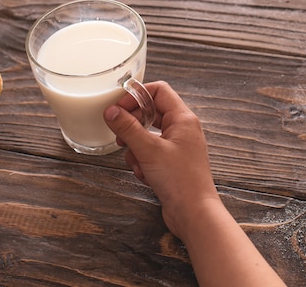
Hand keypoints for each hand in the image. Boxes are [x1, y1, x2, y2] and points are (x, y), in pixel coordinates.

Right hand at [103, 81, 218, 239]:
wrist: (194, 214)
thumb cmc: (180, 181)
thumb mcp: (148, 150)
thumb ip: (128, 128)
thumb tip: (111, 111)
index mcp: (183, 118)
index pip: (158, 90)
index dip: (136, 96)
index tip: (119, 108)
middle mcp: (182, 129)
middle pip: (150, 113)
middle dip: (133, 126)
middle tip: (121, 137)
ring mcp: (178, 146)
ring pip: (148, 135)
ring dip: (136, 148)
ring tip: (137, 161)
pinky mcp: (172, 163)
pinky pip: (150, 153)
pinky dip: (143, 162)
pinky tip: (144, 175)